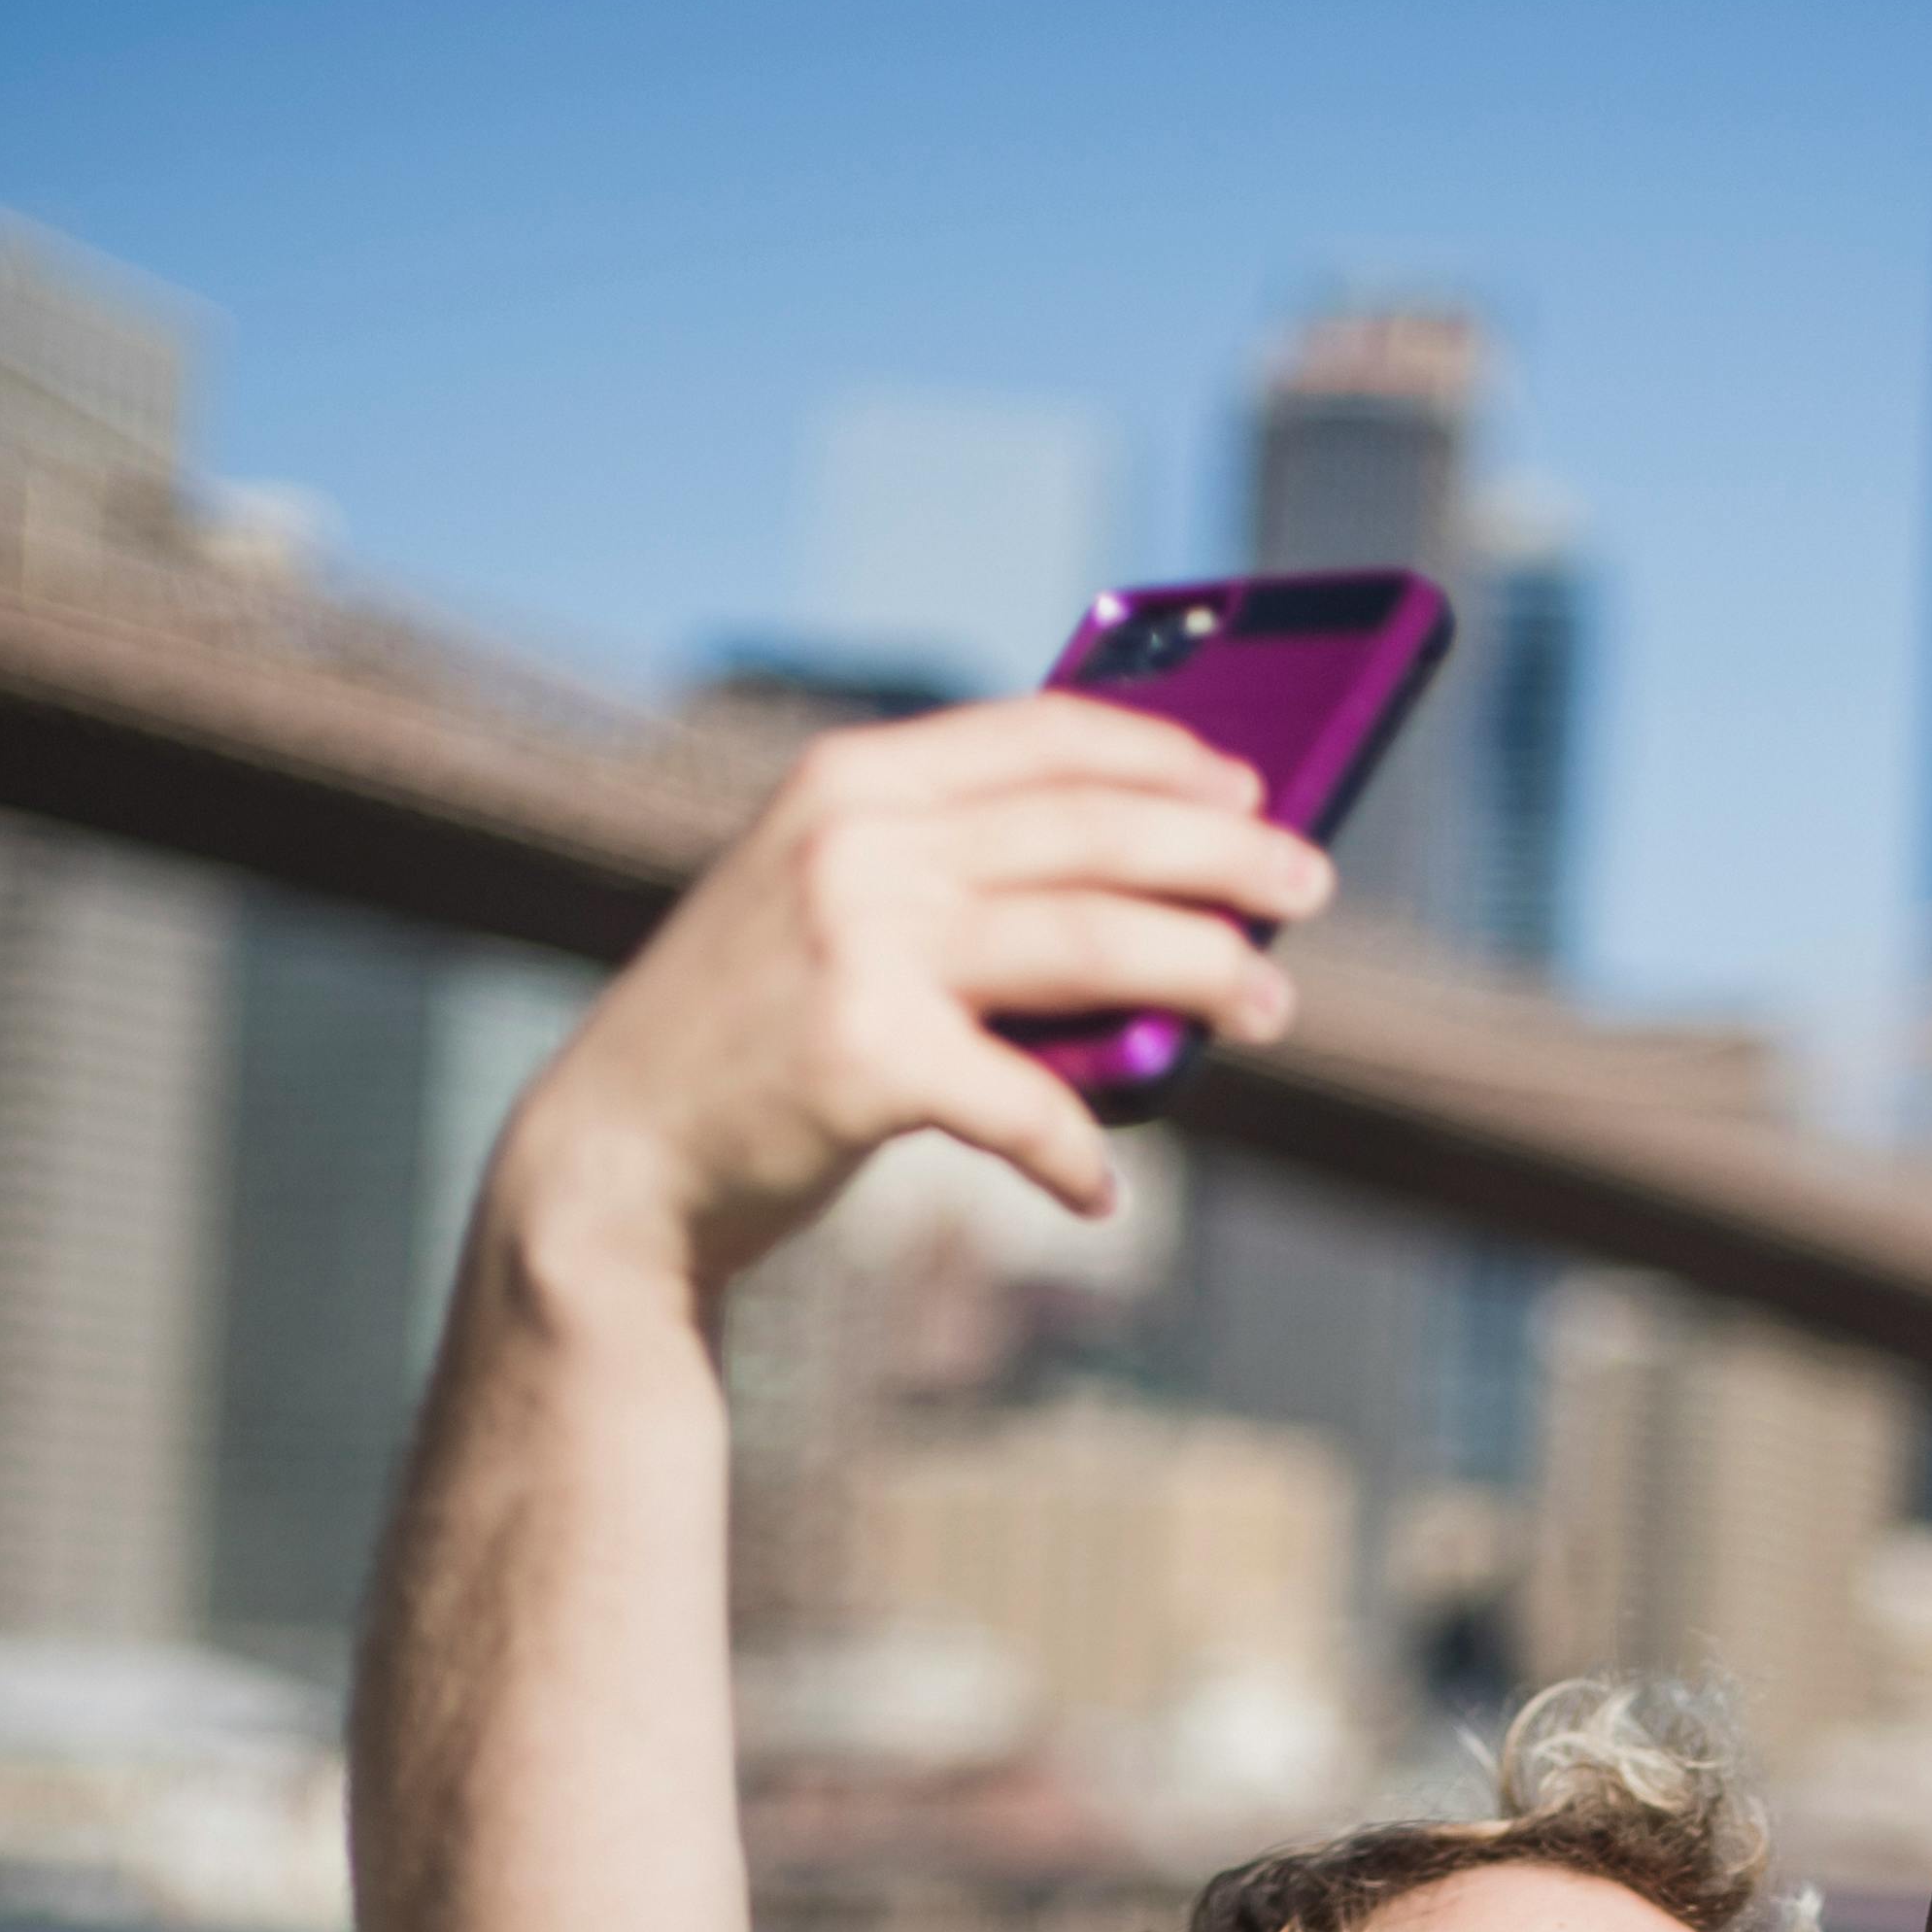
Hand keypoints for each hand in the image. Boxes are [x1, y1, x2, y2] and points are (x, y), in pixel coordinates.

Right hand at [498, 688, 1334, 1288]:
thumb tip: (1136, 907)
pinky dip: (1075, 1155)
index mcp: (852, 782)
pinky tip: (1100, 1192)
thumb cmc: (751, 1042)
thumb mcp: (830, 914)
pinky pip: (1025, 1103)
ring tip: (1272, 1008)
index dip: (1160, 757)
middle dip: (1221, 859)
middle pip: (1088, 832)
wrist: (617, 1158)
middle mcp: (857, 842)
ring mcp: (858, 944)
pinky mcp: (867, 1059)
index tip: (1249, 788)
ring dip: (1201, 974)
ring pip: (1087, 943)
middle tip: (1313, 888)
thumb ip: (948, 882)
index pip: (1038, 739)